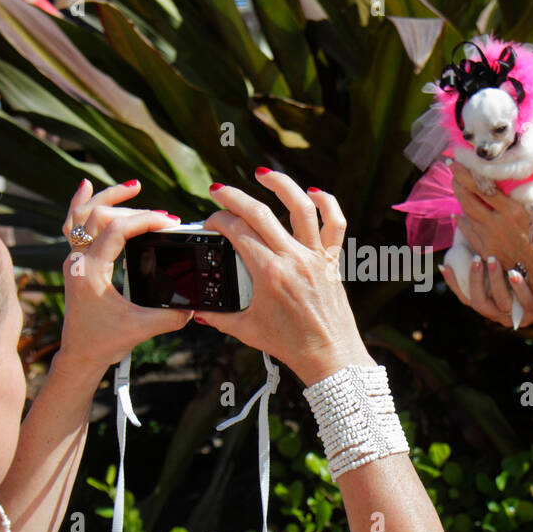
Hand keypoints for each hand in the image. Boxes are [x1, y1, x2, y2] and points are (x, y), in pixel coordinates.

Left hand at [57, 178, 192, 369]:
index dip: (145, 221)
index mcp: (90, 270)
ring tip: (133, 187)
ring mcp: (74, 258)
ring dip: (108, 197)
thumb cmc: (103, 342)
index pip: (117, 231)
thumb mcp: (141, 329)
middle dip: (135, 211)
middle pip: (101, 216)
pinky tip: (86, 186)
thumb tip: (193, 306)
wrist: (80, 354)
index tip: (169, 222)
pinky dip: (80, 204)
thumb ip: (169, 317)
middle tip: (165, 218)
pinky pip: (73, 224)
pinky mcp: (77, 262)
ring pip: (83, 215)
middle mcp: (78, 259)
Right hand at [200, 171, 372, 384]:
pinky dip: (327, 203)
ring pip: (301, 207)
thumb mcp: (246, 330)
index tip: (210, 222)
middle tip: (218, 191)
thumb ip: (218, 316)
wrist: (329, 356)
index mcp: (269, 273)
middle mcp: (293, 258)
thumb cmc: (289, 345)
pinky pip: (335, 225)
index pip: (237, 232)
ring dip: (281, 185)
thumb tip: (197, 309)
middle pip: (260, 213)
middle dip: (234, 197)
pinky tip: (313, 192)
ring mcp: (315, 256)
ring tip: (264, 175)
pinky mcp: (332, 261)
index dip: (218, 221)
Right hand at [440, 256, 532, 327]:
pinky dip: (519, 287)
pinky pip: (525, 302)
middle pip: (479, 302)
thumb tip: (467, 223)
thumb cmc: (527, 273)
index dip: (454, 283)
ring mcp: (517, 314)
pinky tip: (515, 272)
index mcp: (488, 303)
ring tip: (493, 259)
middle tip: (477, 258)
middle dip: (476, 280)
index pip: (464, 296)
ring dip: (495, 281)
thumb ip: (489, 253)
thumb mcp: (506, 265)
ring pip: (501, 302)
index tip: (445, 265)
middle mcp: (499, 312)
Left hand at [449, 161, 532, 308]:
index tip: (458, 160)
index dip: (469, 173)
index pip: (484, 187)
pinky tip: (456, 216)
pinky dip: (461, 223)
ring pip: (467, 215)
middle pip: (470, 199)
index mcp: (512, 211)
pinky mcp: (488, 252)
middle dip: (459, 182)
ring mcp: (490, 238)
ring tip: (455, 186)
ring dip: (459, 199)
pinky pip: (469, 234)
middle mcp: (497, 223)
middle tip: (452, 168)